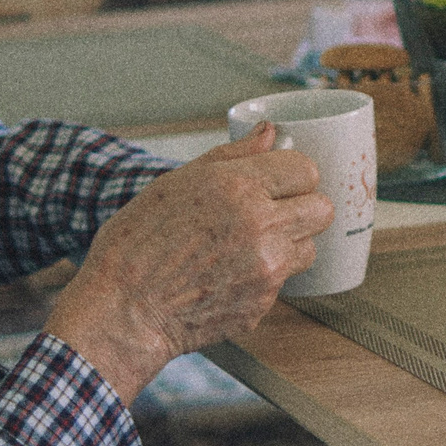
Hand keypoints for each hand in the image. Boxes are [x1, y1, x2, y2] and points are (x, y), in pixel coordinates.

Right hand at [44, 124, 334, 402]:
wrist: (123, 312)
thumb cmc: (137, 244)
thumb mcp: (175, 184)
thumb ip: (231, 156)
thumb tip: (268, 133)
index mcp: (239, 188)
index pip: (306, 169)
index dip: (292, 175)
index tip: (278, 182)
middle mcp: (261, 226)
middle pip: (323, 208)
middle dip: (302, 207)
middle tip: (273, 213)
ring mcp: (266, 269)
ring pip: (309, 247)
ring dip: (288, 245)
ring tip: (246, 247)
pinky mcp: (264, 304)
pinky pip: (283, 282)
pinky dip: (265, 278)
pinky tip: (229, 276)